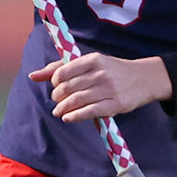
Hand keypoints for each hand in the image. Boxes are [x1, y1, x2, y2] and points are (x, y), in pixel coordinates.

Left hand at [30, 52, 171, 122]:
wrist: (144, 78)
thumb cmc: (112, 70)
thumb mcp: (90, 63)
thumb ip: (61, 68)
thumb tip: (32, 76)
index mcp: (93, 60)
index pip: (63, 72)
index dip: (54, 82)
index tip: (56, 86)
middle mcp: (100, 73)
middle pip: (68, 88)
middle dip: (58, 97)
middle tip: (57, 100)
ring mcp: (108, 90)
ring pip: (76, 101)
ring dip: (62, 109)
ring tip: (59, 111)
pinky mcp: (114, 105)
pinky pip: (88, 112)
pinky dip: (74, 116)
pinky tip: (68, 117)